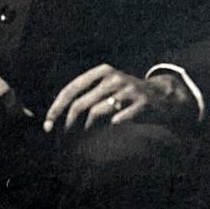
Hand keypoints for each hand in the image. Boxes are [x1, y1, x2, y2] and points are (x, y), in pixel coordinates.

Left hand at [43, 64, 195, 133]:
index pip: (71, 89)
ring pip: (96, 112)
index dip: (57, 107)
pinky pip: (118, 119)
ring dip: (88, 128)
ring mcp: (129, 90)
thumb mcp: (107, 86)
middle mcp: (114, 77)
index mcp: (102, 71)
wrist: (162, 95)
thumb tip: (58, 114)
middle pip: (81, 103)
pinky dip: (112, 125)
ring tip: (87, 133)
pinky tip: (112, 127)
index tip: (47, 124)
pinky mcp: (142, 103)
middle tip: (63, 136)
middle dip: (67, 123)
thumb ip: (87, 94)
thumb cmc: (126, 94)